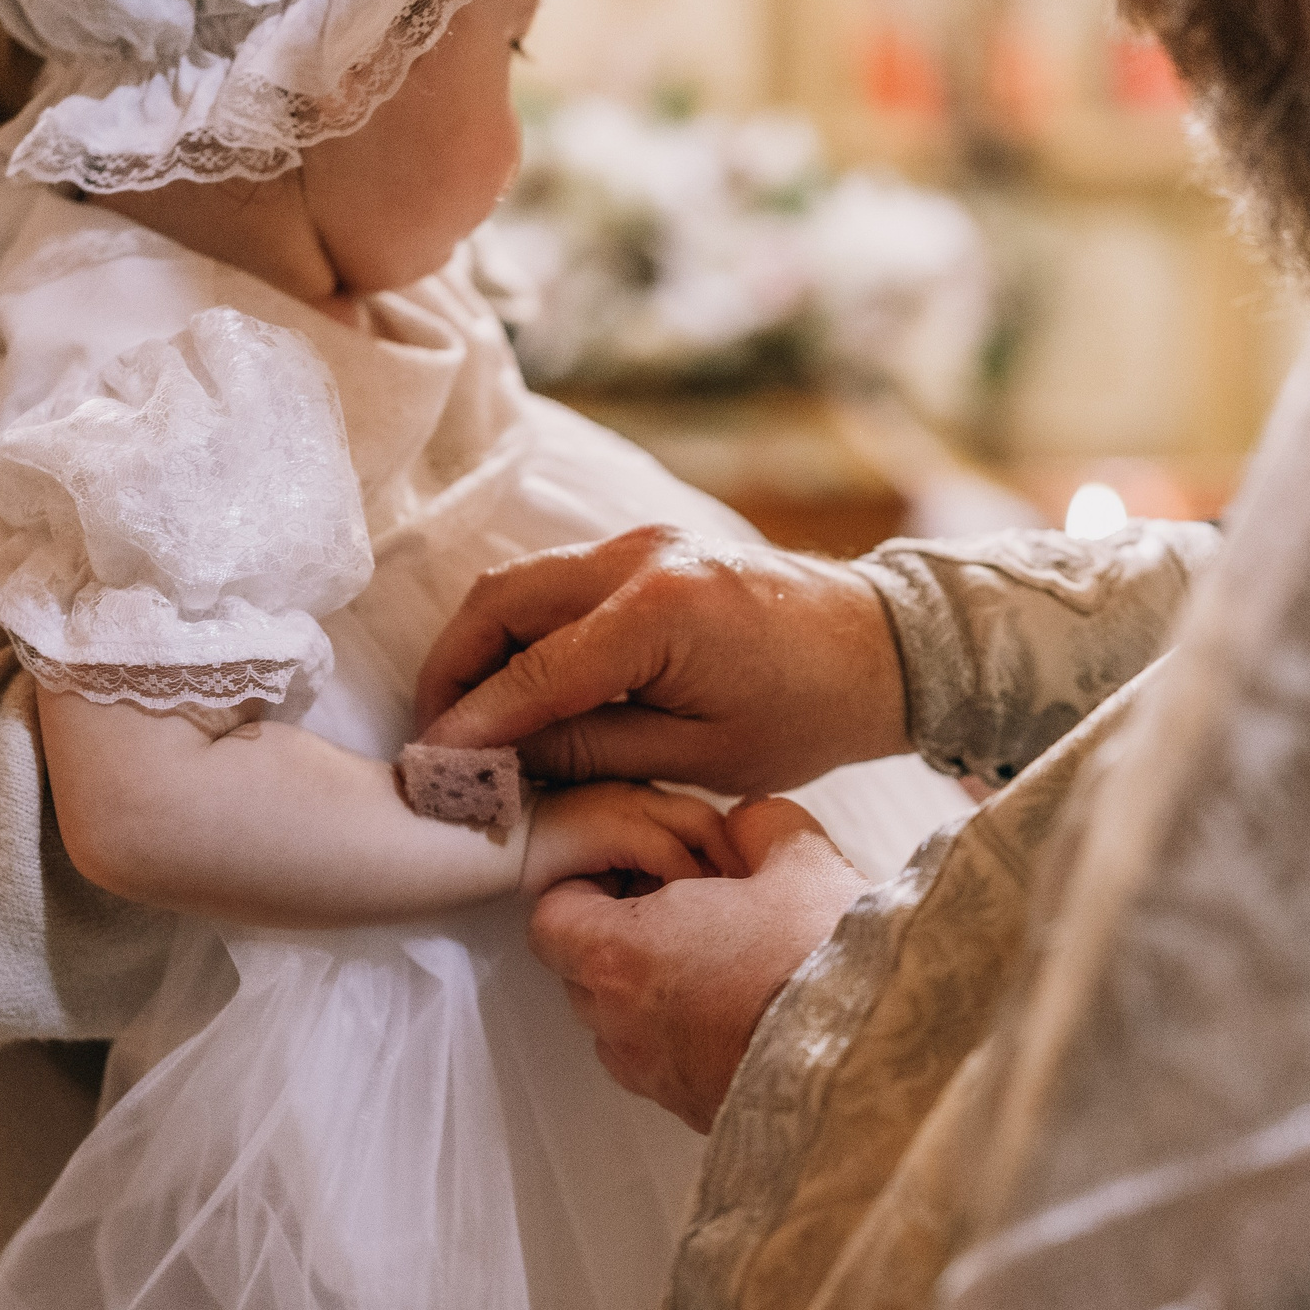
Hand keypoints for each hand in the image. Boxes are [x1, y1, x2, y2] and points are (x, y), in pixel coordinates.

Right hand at [414, 525, 910, 796]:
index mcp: (659, 613)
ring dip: (482, 646)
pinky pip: (558, 583)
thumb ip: (593, 750)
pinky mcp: (648, 547)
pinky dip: (523, 631)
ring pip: (520, 584)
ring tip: (468, 717)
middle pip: (502, 601)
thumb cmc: (808, 713)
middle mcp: (639, 558)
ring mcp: (642, 542)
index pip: (533, 673)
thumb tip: (503, 759)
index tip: (429, 768)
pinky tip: (520, 687)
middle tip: (434, 736)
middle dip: (453, 669)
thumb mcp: (700, 755)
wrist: (880, 649)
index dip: (474, 725)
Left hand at [528, 798, 867, 1131]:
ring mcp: (653, 1075)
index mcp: (623, 953)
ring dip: (653, 991)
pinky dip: (684, 1036)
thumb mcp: (797, 858)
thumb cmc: (825, 961)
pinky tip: (743, 1011)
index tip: (630, 878)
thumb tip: (747, 827)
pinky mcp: (692, 1111)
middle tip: (686, 913)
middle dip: (622, 938)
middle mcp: (621, 1023)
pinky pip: (662, 1064)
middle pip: (583, 971)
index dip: (584, 890)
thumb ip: (757, 826)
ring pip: (621, 1023)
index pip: (551, 919)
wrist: (875, 1059)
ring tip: (721, 964)